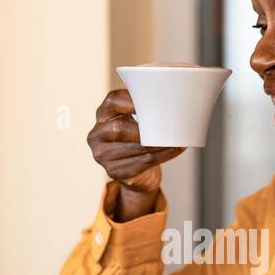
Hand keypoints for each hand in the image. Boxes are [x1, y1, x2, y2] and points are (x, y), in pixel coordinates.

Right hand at [88, 89, 184, 220]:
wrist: (137, 175)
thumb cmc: (137, 141)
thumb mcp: (134, 122)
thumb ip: (143, 110)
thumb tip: (172, 99)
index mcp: (102, 116)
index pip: (112, 102)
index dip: (130, 100)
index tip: (150, 101)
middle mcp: (97, 136)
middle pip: (120, 128)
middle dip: (146, 127)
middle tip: (167, 125)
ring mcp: (103, 156)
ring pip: (134, 147)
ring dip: (159, 143)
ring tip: (177, 138)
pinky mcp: (115, 172)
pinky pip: (142, 162)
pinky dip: (162, 155)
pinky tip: (174, 149)